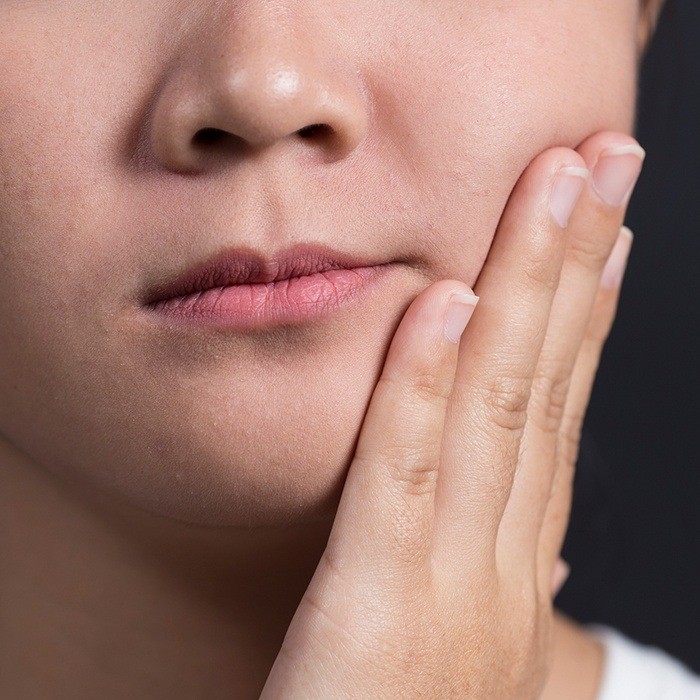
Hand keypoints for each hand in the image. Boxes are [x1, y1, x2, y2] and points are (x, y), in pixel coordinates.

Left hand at [260, 132, 641, 698]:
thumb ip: (519, 603)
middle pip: (545, 384)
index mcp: (515, 568)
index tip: (605, 233)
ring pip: (497, 407)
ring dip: (527, 290)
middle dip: (579, 263)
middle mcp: (502, 563)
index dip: (588, 314)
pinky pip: (403, 476)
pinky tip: (444, 305)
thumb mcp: (485, 668)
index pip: (558, 413)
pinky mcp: (378, 608)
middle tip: (603, 160)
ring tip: (554, 188)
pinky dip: (425, 387)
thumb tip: (563, 572)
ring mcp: (450, 585)